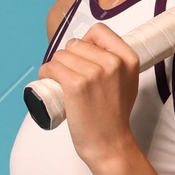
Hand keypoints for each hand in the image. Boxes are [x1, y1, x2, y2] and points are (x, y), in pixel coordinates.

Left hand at [39, 21, 139, 169]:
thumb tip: (90, 45)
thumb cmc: (114, 116)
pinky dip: (46, 73)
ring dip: (56, 67)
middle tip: (70, 77)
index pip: (99, 31)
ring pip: (61, 55)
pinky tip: (49, 81)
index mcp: (128, 58)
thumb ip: (117, 61)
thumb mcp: (127, 81)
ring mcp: (94, 73)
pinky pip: (52, 67)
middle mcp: (113, 63)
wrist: (109, 144)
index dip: (86, 42)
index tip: (82, 58)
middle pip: (76, 44)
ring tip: (61, 82)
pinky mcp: (76, 85)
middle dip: (68, 58)